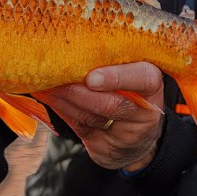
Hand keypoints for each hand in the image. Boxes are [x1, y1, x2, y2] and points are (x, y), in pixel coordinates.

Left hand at [35, 62, 164, 173]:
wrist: (136, 138)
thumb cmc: (127, 92)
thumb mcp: (129, 74)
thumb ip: (109, 63)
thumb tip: (72, 47)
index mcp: (151, 85)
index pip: (143, 78)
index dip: (117, 77)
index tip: (92, 78)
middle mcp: (144, 112)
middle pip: (111, 103)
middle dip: (78, 91)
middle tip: (54, 77)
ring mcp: (127, 134)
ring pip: (91, 117)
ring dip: (63, 99)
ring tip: (45, 84)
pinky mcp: (106, 148)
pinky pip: (80, 127)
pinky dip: (61, 110)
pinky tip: (49, 98)